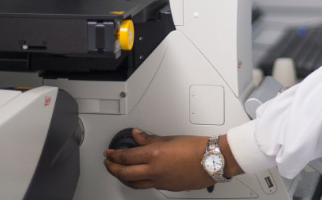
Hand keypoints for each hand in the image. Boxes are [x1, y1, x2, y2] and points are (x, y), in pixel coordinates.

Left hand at [104, 129, 241, 190]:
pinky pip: (148, 186)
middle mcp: (155, 170)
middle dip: (113, 168)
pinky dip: (139, 181)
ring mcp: (161, 181)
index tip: (109, 153)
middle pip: (125, 173)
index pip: (126, 157)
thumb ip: (150, 138)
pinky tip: (139, 177)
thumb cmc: (196, 147)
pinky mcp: (168, 187)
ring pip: (134, 184)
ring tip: (119, 172)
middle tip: (108, 163)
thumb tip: (138, 135)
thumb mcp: (170, 138)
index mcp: (154, 155)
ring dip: (123, 178)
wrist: (213, 160)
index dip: (114, 155)